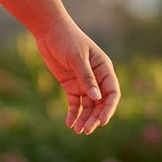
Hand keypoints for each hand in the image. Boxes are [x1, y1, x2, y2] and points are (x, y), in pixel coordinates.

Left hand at [33, 18, 120, 133]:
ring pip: (88, 106)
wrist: (49, 31)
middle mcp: (96, 79)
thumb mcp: (77, 58)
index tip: (102, 121)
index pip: (112, 93)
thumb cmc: (66, 39)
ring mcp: (83, 83)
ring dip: (84, 118)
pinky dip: (73, 114)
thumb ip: (86, 78)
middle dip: (95, 117)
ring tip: (77, 130)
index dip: (109, 108)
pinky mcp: (70, 86)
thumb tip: (97, 98)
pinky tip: (69, 123)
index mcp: (104, 70)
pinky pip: (74, 104)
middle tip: (85, 130)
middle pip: (100, 103)